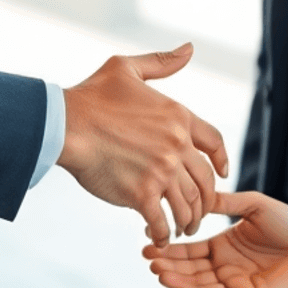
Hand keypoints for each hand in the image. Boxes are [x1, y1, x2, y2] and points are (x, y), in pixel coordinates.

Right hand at [60, 43, 227, 245]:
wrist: (65, 125)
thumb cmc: (91, 96)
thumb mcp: (127, 68)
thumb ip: (161, 62)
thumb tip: (189, 49)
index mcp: (178, 116)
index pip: (215, 142)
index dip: (222, 161)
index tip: (222, 175)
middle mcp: (176, 145)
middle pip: (204, 180)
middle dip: (205, 200)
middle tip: (199, 212)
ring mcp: (161, 171)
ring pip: (188, 204)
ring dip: (188, 221)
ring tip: (182, 229)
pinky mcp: (142, 194)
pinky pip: (162, 220)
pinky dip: (164, 233)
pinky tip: (159, 238)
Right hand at [144, 189, 287, 287]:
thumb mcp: (253, 205)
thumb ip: (226, 203)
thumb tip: (196, 197)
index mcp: (223, 247)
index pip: (189, 250)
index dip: (169, 249)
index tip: (147, 244)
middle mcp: (224, 268)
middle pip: (189, 271)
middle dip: (168, 267)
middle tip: (149, 261)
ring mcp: (235, 285)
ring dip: (178, 282)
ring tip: (159, 274)